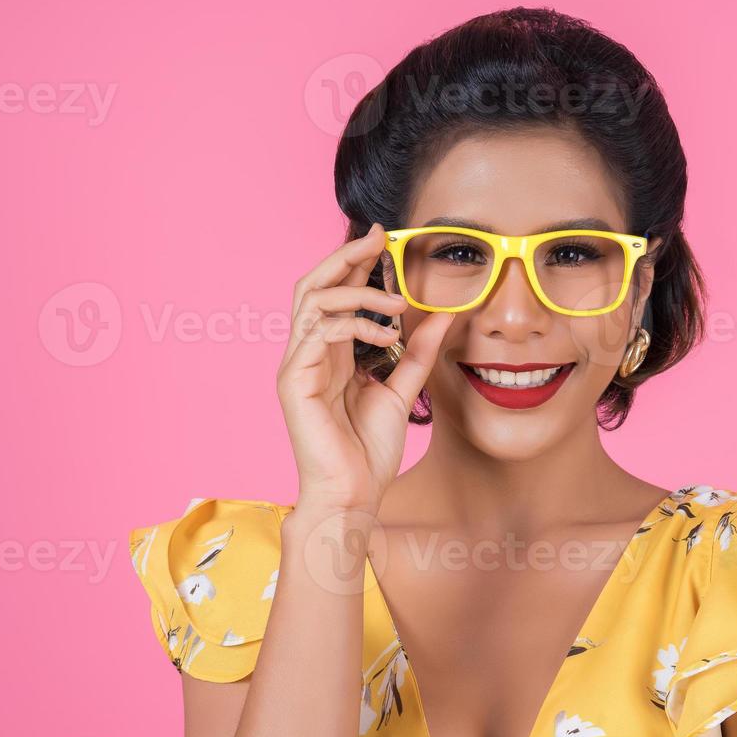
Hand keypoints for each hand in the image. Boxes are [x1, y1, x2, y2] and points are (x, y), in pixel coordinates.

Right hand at [276, 222, 453, 519]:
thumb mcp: (403, 390)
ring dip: (356, 291)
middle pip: (314, 285)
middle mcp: (307, 353)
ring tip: (396, 301)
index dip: (355, 263)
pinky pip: (319, 333)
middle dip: (345, 257)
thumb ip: (418, 352)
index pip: (335, 294)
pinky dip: (354, 325)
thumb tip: (442, 315)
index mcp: (329, 353)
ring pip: (312, 301)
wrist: (351, 497)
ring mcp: (297, 365)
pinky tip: (386, 337)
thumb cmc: (368, 452)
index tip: (384, 239)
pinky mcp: (294, 381)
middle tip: (377, 239)